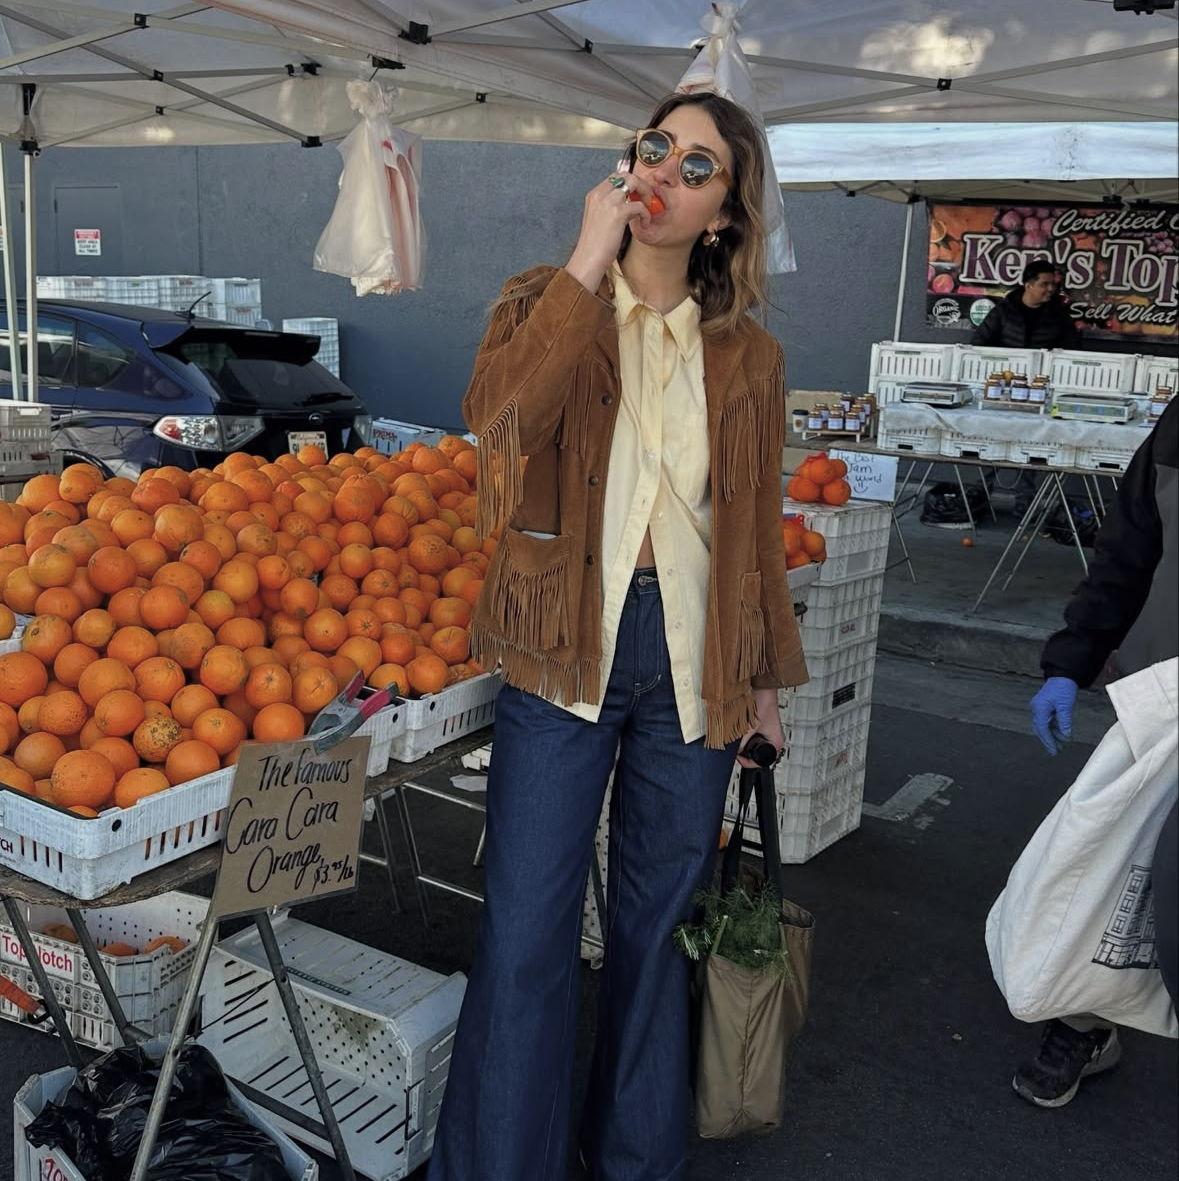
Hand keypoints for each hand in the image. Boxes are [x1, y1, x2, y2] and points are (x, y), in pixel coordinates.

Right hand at [565, 172, 654, 293]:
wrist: (587, 260)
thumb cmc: (594, 246)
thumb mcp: (598, 219)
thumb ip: (609, 208)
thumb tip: (627, 204)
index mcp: (594, 195)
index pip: (615, 177)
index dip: (630, 184)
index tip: (637, 196)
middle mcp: (600, 194)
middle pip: (626, 175)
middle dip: (640, 185)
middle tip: (646, 200)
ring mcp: (608, 202)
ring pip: (634, 182)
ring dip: (645, 193)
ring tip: (647, 209)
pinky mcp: (617, 213)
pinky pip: (639, 205)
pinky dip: (646, 214)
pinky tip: (644, 224)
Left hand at [738, 688, 784, 769]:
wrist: (763, 687)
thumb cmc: (763, 702)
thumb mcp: (750, 726)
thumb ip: (742, 741)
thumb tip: (734, 751)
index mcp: (776, 743)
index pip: (762, 762)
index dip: (748, 762)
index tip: (738, 759)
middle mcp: (773, 739)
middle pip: (757, 754)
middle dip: (745, 752)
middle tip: (736, 748)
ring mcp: (768, 733)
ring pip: (753, 745)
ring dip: (744, 743)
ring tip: (739, 736)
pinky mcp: (762, 727)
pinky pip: (752, 737)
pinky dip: (745, 736)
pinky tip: (741, 730)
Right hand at [1030, 676, 1077, 754]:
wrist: (1063, 674)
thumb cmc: (1064, 688)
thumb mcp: (1066, 706)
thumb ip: (1065, 722)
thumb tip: (1066, 736)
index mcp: (1039, 709)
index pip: (1042, 729)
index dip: (1048, 741)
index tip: (1054, 750)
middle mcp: (1036, 709)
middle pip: (1040, 729)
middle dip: (1048, 741)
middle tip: (1055, 752)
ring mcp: (1039, 707)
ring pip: (1044, 726)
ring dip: (1052, 735)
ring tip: (1061, 744)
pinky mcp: (1044, 706)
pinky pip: (1046, 720)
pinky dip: (1053, 728)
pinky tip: (1060, 733)